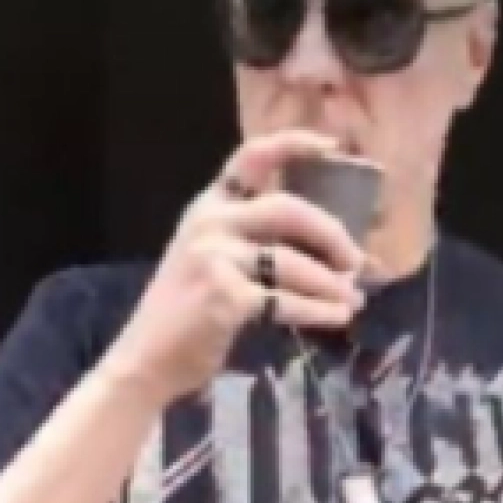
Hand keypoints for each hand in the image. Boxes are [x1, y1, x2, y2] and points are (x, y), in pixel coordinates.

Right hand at [98, 130, 366, 405]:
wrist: (147, 359)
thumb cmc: (186, 311)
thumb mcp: (212, 258)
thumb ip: (256, 240)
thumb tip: (330, 246)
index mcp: (208, 206)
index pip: (251, 156)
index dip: (295, 144)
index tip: (333, 146)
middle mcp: (209, 222)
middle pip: (288, 209)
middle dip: (331, 234)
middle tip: (356, 261)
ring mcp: (214, 258)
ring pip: (293, 262)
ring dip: (331, 284)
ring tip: (352, 300)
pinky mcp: (224, 296)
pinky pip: (286, 300)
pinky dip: (317, 311)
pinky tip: (335, 318)